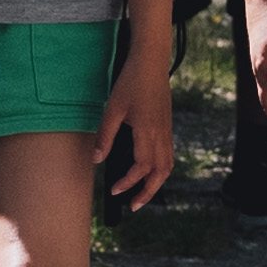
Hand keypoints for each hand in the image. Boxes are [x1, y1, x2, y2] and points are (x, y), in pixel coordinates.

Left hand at [96, 50, 173, 211]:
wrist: (151, 62)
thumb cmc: (131, 82)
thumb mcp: (113, 109)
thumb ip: (105, 136)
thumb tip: (98, 160)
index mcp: (148, 132)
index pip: (141, 168)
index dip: (128, 182)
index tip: (114, 190)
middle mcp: (162, 134)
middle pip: (160, 173)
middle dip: (148, 193)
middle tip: (133, 205)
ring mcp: (167, 130)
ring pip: (168, 165)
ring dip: (157, 182)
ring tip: (143, 192)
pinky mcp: (167, 126)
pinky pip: (169, 154)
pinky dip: (161, 168)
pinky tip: (149, 169)